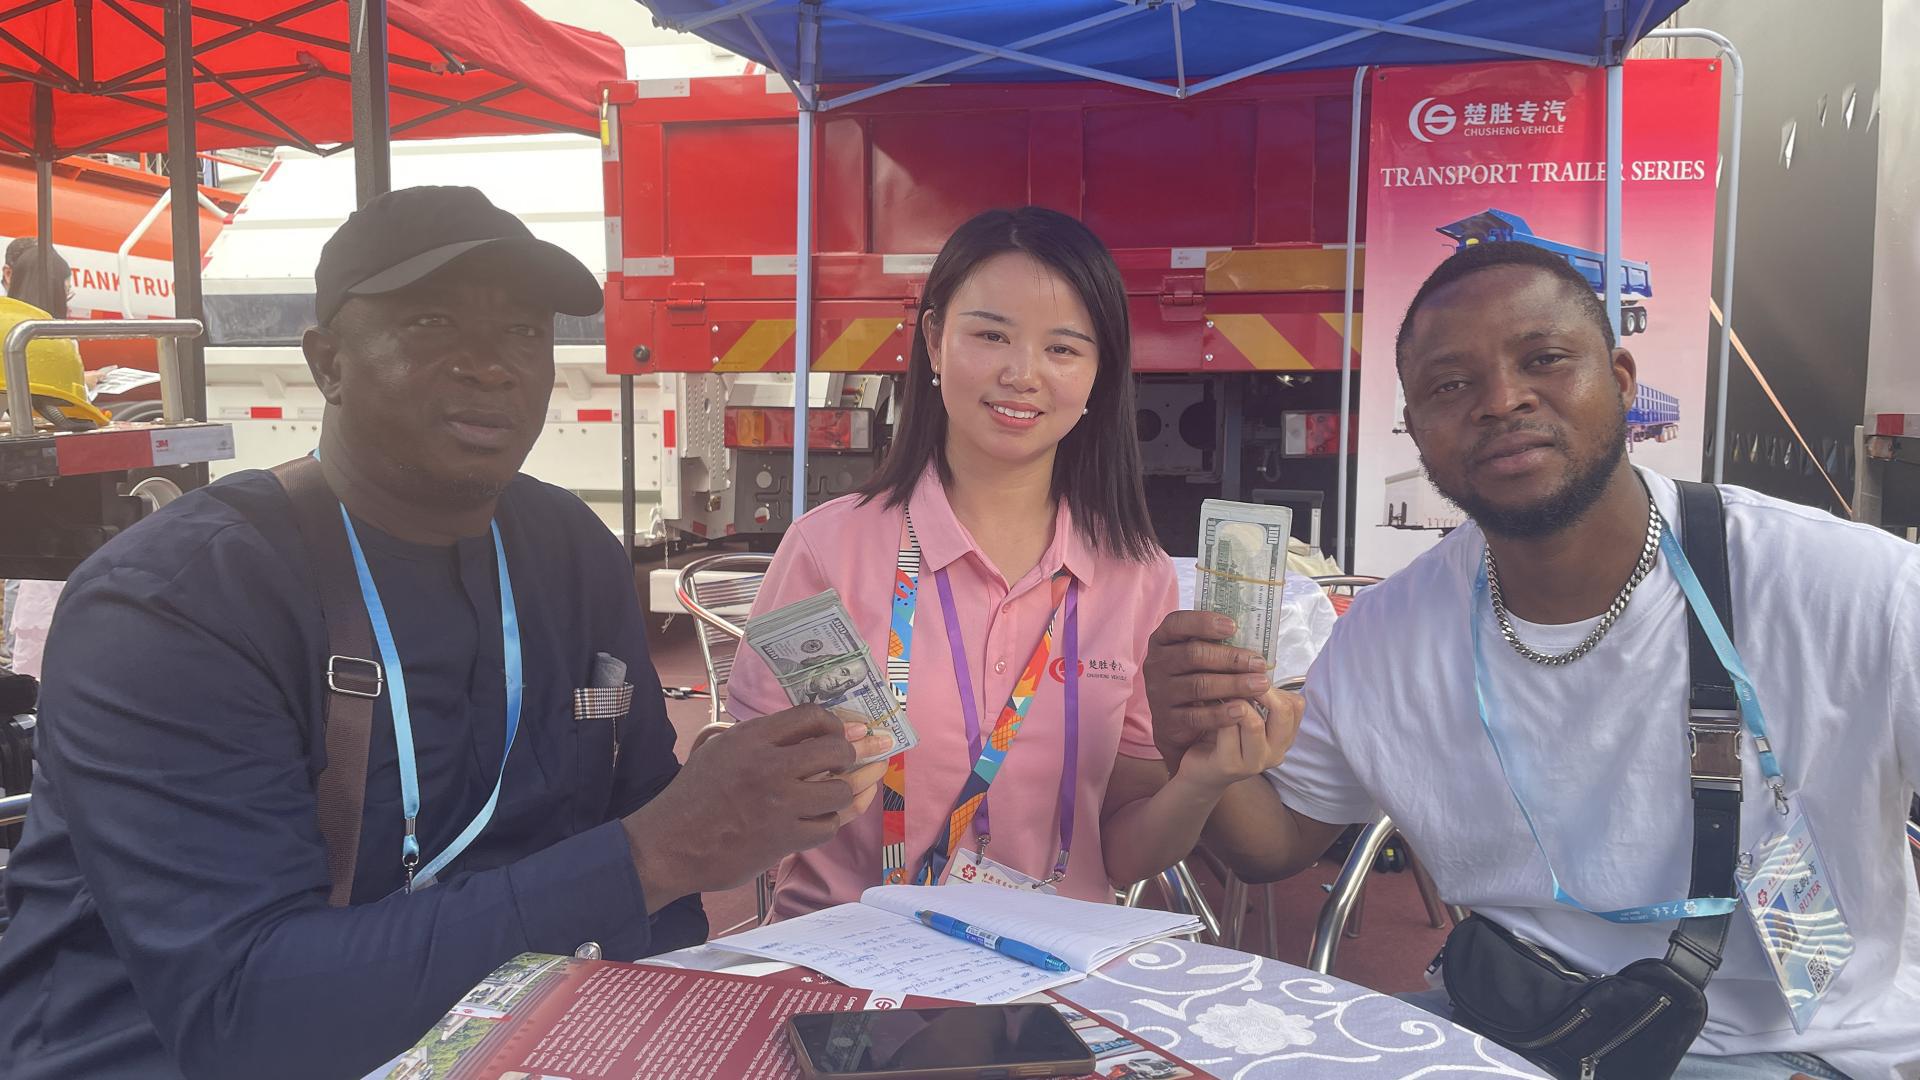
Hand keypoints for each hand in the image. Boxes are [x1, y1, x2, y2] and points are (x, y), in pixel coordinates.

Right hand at [622, 705, 891, 904]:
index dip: (835, 723)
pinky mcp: (786, 838)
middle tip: (847, 762)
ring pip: (840, 790)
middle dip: (850, 755)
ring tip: (833, 791)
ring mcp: (780, 803)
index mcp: (752, 738)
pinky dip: (830, 820)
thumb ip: (753, 731)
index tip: (844, 732)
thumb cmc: (692, 794)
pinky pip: (830, 825)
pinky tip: (824, 816)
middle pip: (836, 749)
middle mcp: (770, 766)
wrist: (670, 845)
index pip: (812, 716)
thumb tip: (807, 724)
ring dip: (842, 791)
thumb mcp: (713, 746)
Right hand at [1144, 610, 1269, 768]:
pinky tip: (1242, 710)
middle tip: (1258, 663)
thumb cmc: (1192, 679)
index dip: (1203, 622)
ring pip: (1199, 686)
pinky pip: (1197, 716)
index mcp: (1162, 641)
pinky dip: (1222, 713)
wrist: (1171, 721)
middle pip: (1193, 655)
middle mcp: (1157, 664)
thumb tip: (1253, 643)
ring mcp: (1160, 693)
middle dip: (1230, 658)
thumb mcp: (1196, 659)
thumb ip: (1215, 647)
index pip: (1176, 624)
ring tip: (1260, 685)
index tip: (1233, 626)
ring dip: (1234, 684)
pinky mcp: (1167, 720)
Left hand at [1170, 686, 1305, 793]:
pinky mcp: (1230, 765)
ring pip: (1254, 722)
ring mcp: (1255, 762)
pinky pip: (1227, 730)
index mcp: (1284, 737)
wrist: (1199, 771)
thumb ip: (1256, 696)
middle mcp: (1276, 752)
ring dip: (1235, 701)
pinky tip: (1206, 703)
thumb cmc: (1222, 736)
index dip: (1275, 686)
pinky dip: (1217, 712)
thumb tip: (1254, 662)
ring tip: (1220, 690)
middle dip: (1261, 689)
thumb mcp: (1245, 714)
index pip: (1296, 705)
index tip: (1253, 675)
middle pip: (1283, 712)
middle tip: (1239, 678)